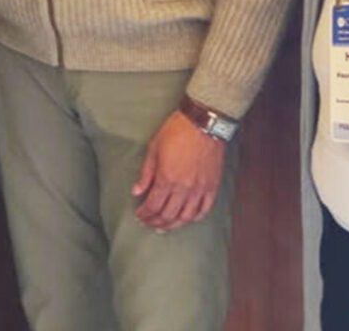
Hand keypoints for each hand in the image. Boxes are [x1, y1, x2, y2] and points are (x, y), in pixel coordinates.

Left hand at [130, 111, 223, 231]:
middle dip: (156, 221)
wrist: (203, 123)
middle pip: (168, 214)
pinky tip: (188, 219)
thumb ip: (146, 173)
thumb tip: (136, 190)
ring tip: (165, 226)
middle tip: (149, 223)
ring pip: (186, 216)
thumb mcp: (154, 148)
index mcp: (167, 178)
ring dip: (174, 224)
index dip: (145, 214)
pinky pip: (204, 209)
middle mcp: (183, 188)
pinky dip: (195, 217)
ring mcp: (199, 189)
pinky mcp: (212, 186)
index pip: (153, 205)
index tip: (140, 215)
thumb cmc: (177, 131)